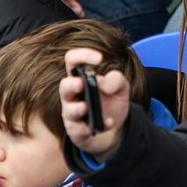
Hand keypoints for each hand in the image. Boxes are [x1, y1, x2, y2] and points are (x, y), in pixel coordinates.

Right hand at [61, 48, 128, 163]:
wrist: (115, 130)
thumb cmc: (111, 102)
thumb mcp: (121, 88)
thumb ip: (117, 80)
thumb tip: (105, 85)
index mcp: (81, 77)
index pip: (73, 60)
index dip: (82, 55)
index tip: (99, 59)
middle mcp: (72, 95)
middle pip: (64, 86)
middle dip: (72, 85)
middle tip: (82, 83)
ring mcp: (72, 114)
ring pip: (68, 110)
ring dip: (76, 108)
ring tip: (86, 107)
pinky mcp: (77, 131)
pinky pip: (80, 130)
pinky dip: (94, 127)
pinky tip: (108, 124)